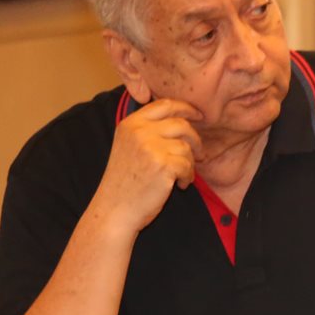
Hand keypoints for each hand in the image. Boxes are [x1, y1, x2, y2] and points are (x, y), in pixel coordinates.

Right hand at [90, 98, 202, 232]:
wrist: (114, 210)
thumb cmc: (126, 181)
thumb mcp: (129, 147)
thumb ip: (148, 130)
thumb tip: (183, 117)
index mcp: (130, 124)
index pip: (165, 104)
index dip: (186, 108)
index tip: (199, 115)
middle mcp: (139, 132)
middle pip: (181, 124)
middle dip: (195, 139)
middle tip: (200, 153)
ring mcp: (150, 147)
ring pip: (186, 146)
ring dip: (190, 163)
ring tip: (182, 175)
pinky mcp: (162, 165)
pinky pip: (188, 165)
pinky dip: (188, 176)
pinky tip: (179, 185)